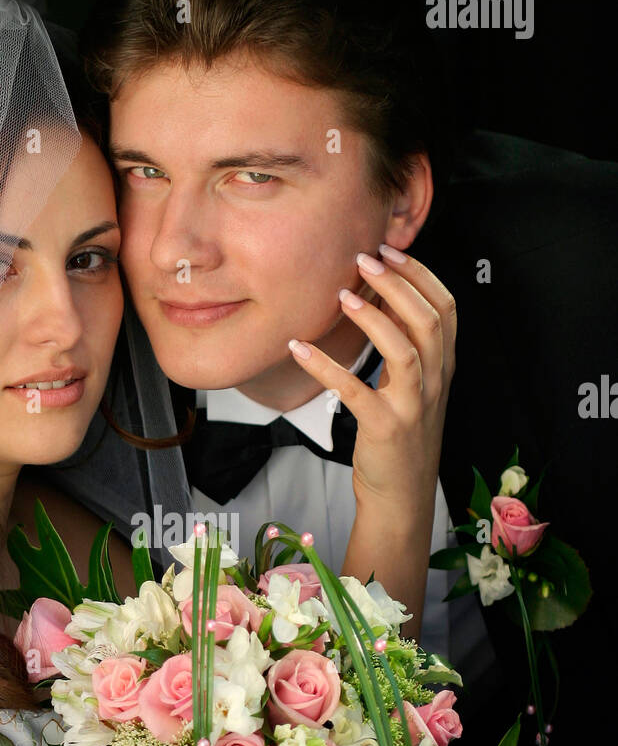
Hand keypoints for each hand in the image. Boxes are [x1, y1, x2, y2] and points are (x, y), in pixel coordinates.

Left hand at [288, 245, 455, 523]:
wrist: (400, 495)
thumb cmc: (401, 437)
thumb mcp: (413, 388)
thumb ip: (405, 347)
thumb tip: (380, 300)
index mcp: (443, 368)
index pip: (446, 309)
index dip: (421, 275)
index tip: (390, 250)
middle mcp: (434, 383)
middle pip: (428, 321)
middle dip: (398, 284)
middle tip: (365, 259)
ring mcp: (412, 407)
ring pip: (404, 350)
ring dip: (372, 318)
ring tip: (342, 294)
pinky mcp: (383, 428)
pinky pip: (354, 391)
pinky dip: (325, 366)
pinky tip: (299, 348)